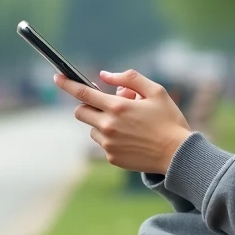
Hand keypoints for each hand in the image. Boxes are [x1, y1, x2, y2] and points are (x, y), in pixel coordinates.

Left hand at [54, 69, 191, 173]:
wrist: (178, 155)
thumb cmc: (169, 120)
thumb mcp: (156, 91)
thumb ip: (129, 79)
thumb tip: (104, 76)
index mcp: (118, 107)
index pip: (83, 93)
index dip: (67, 84)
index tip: (56, 77)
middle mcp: (109, 126)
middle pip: (81, 112)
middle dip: (89, 106)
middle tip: (108, 105)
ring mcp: (108, 144)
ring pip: (92, 129)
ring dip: (101, 123)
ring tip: (127, 125)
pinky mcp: (112, 158)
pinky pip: (102, 144)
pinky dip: (111, 138)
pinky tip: (131, 139)